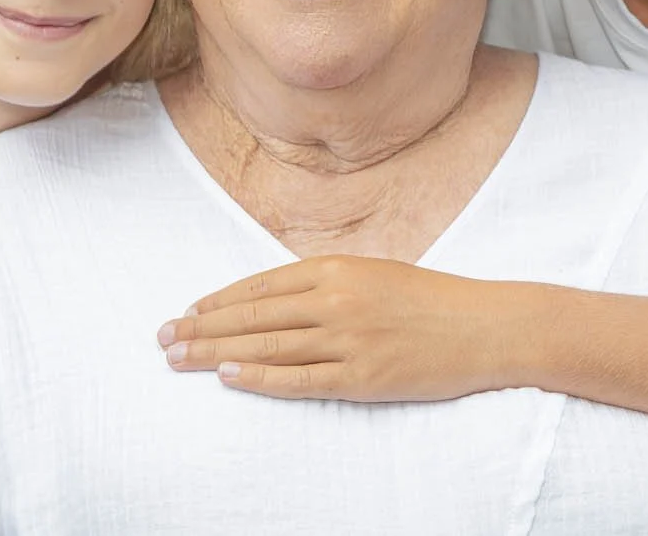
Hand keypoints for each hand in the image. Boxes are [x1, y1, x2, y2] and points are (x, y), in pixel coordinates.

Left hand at [155, 255, 523, 401]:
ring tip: (179, 359)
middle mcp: (336, 299)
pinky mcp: (361, 378)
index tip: (187, 313)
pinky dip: (259, 379)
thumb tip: (274, 299)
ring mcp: (347, 340)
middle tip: (163, 339)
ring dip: (216, 354)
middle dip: (202, 328)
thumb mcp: (374, 273)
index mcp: (337, 268)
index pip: (261, 285)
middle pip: (254, 316)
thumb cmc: (429, 300)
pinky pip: (299, 380)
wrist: (485, 327)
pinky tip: (228, 378)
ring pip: (267, 347)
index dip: (219, 301)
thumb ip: (326, 282)